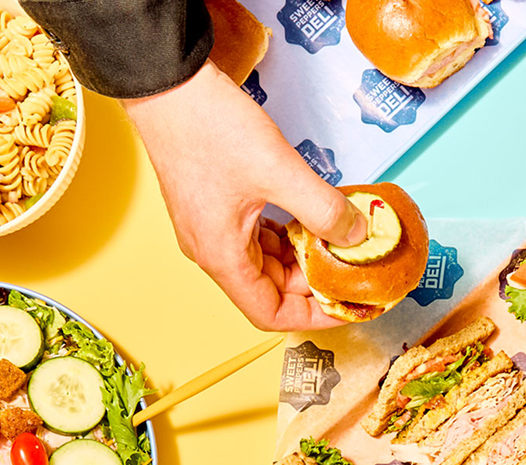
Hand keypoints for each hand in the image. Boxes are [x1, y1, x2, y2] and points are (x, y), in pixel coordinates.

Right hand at [124, 62, 366, 331]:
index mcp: (222, 256)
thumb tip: (357, 236)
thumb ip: (323, 209)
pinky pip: (256, 236)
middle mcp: (213, 250)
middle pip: (270, 289)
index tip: (348, 306)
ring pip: (265, 261)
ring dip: (302, 256)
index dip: (313, 317)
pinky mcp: (216, 206)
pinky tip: (311, 218)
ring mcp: (211, 228)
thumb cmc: (210, 128)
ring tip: (340, 242)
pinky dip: (286, 235)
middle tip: (355, 268)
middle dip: (314, 283)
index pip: (270, 313)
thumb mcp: (279, 171)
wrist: (168, 86)